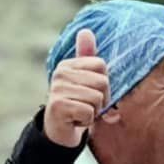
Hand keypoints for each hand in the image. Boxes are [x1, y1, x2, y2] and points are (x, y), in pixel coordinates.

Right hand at [44, 28, 108, 147]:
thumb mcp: (84, 81)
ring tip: (80, 114)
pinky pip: (88, 112)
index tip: (92, 94)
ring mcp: (58, 89)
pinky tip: (75, 121)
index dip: (104, 85)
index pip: (102, 66)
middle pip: (102, 82)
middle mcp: (61, 74)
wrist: (58, 133)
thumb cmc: (76, 106)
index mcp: (68, 65)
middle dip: (101, 101)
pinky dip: (86, 121)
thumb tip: (86, 31)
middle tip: (87, 107)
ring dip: (94, 113)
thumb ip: (87, 58)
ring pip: (97, 99)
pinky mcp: (58, 106)